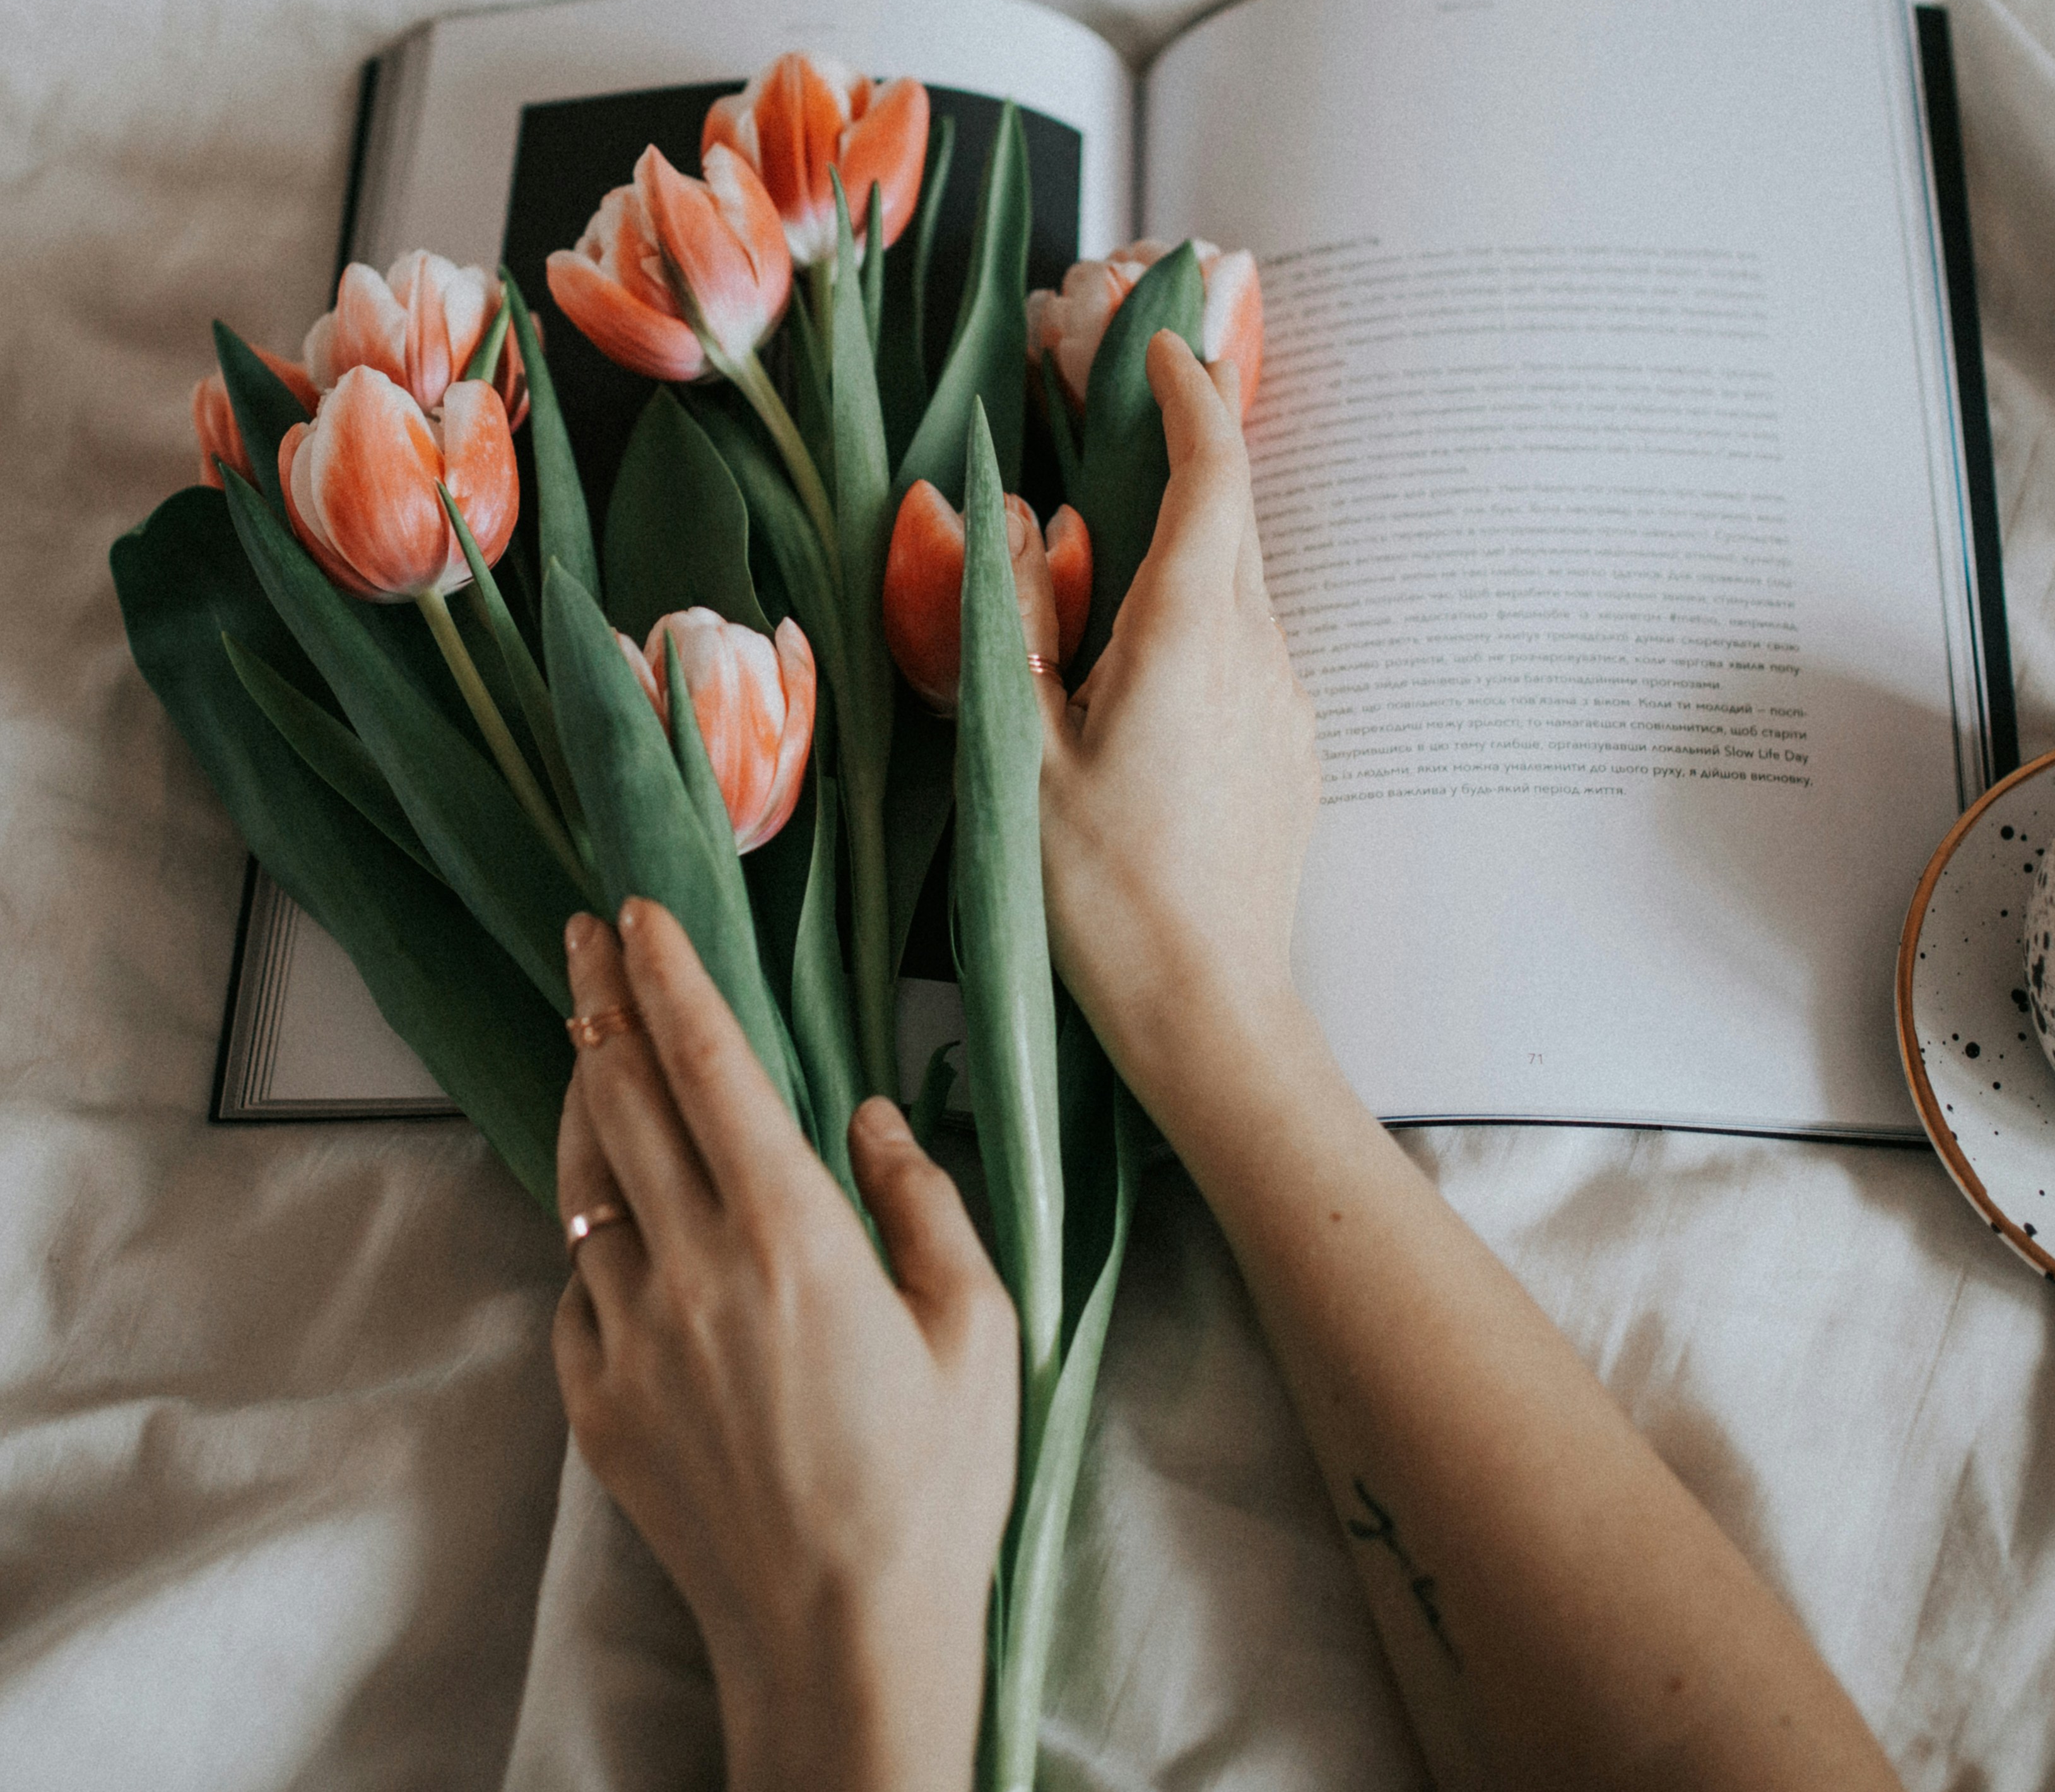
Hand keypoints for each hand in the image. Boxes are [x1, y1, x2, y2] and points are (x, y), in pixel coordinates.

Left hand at [552, 901, 1017, 1791]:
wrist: (842, 1642)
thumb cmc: (933, 1483)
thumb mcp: (978, 1324)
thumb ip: (923, 1199)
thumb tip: (871, 1117)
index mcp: (793, 1233)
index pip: (708, 1066)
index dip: (667, 977)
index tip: (637, 913)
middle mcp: (694, 1268)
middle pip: (622, 1099)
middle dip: (599, 1000)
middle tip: (583, 937)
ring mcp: (631, 1336)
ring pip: (580, 1181)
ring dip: (578, 1096)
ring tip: (580, 1040)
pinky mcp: (597, 1401)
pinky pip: (576, 1284)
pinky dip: (589, 1227)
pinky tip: (609, 1214)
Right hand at [1014, 331, 1327, 1129]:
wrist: (1210, 1009)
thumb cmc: (1103, 896)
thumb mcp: (1023, 754)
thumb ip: (1017, 624)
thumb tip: (1019, 522)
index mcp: (1187, 638)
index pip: (1212, 476)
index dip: (1191, 397)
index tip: (1161, 348)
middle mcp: (1256, 655)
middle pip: (1234, 518)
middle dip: (1188, 451)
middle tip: (1121, 418)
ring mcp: (1287, 704)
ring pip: (1241, 587)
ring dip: (1189, 546)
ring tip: (1109, 564)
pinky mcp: (1294, 750)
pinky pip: (1249, 650)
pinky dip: (1203, 618)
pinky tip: (1141, 672)